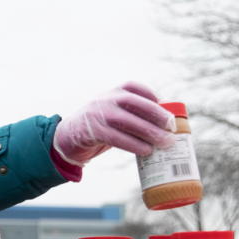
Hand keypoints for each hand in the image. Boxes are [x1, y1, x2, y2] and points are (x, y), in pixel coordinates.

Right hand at [53, 82, 177, 165]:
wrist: (67, 138)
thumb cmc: (98, 126)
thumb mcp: (113, 112)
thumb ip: (133, 113)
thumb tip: (165, 122)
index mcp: (112, 92)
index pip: (135, 88)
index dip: (152, 95)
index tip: (165, 106)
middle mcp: (105, 100)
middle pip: (134, 103)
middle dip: (156, 114)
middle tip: (171, 127)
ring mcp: (98, 115)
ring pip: (128, 121)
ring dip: (149, 132)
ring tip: (164, 142)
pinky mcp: (93, 132)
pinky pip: (117, 138)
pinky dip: (134, 144)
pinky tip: (146, 151)